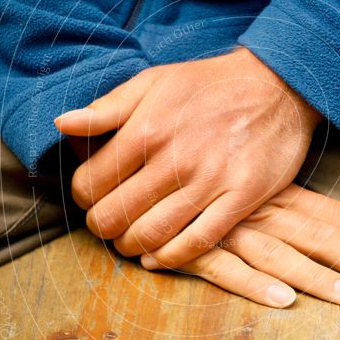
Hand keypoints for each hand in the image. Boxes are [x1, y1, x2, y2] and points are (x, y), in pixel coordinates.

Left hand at [54, 49, 320, 267]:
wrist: (278, 84)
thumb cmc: (209, 84)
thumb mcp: (154, 81)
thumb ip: (106, 107)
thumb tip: (61, 124)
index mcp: (147, 129)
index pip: (91, 184)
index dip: (83, 198)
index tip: (91, 199)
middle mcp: (174, 159)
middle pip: (116, 216)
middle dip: (103, 227)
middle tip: (108, 224)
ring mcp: (210, 181)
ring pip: (152, 235)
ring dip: (131, 246)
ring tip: (130, 241)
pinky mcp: (241, 198)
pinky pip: (197, 243)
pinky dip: (170, 258)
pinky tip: (158, 257)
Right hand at [140, 183, 339, 307]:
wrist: (140, 168)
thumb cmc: (203, 177)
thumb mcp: (251, 187)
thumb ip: (287, 207)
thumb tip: (334, 238)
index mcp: (280, 194)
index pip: (338, 216)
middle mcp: (261, 210)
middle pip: (324, 237)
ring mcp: (227, 228)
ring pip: (280, 255)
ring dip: (319, 278)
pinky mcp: (191, 247)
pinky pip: (224, 268)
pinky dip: (252, 284)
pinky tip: (281, 302)